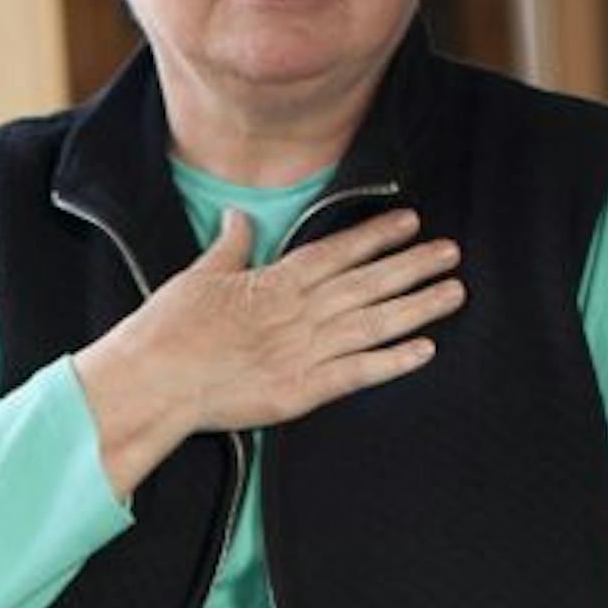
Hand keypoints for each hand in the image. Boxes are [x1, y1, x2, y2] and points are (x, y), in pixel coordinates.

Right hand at [76, 204, 465, 499]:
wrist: (154, 381)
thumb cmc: (169, 329)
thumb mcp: (199, 275)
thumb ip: (230, 246)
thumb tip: (238, 216)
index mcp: (275, 280)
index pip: (338, 252)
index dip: (376, 237)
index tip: (410, 223)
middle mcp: (299, 311)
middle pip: (367, 283)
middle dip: (412, 266)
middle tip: (452, 253)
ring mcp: (303, 351)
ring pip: (373, 324)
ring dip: (417, 307)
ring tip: (453, 292)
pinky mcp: (301, 391)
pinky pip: (358, 374)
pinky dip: (392, 362)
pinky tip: (425, 350)